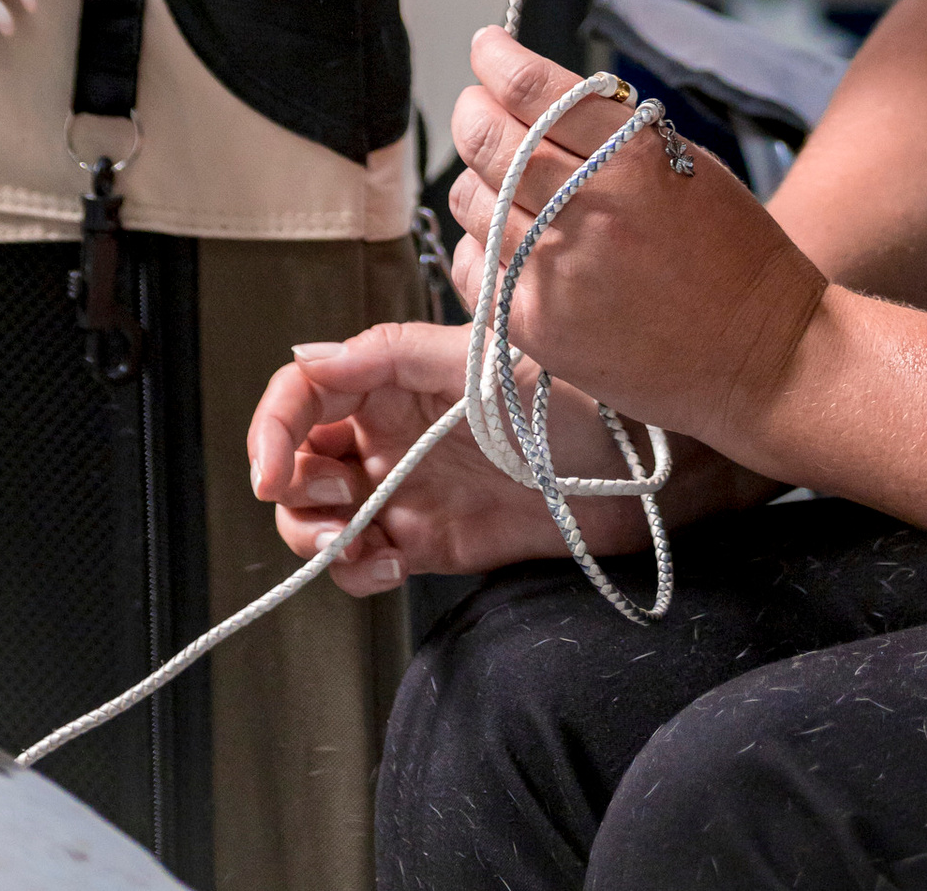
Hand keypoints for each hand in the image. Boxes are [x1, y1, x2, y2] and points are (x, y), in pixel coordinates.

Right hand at [247, 317, 764, 590]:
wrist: (656, 465)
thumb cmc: (590, 391)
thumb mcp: (491, 361)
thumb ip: (401, 355)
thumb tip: (312, 356)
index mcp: (403, 368)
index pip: (308, 386)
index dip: (274, 424)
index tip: (270, 469)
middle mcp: (398, 423)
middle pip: (303, 454)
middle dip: (296, 487)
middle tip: (337, 511)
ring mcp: (414, 482)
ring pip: (323, 510)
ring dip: (316, 532)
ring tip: (356, 542)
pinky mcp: (436, 538)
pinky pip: (366, 557)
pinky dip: (354, 570)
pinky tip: (383, 563)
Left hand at [446, 28, 828, 461]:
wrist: (761, 353)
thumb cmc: (732, 252)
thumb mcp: (687, 162)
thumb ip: (612, 131)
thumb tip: (537, 97)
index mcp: (633, 157)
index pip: (532, 89)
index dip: (495, 59)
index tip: (486, 47)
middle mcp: (590, 210)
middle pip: (486, 139)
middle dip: (472, 110)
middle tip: (477, 106)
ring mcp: (559, 272)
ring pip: (470, 201)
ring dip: (477, 180)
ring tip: (501, 182)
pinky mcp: (539, 327)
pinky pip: (474, 268)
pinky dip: (480, 246)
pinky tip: (506, 241)